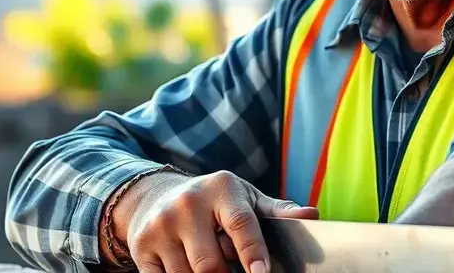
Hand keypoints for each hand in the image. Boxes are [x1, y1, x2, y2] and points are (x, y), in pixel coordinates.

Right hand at [123, 170, 317, 272]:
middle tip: (235, 272)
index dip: (252, 251)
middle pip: (210, 263)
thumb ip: (277, 211)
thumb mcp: (246, 197)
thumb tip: (312, 215)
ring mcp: (161, 226)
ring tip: (214, 264)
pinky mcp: (141, 247)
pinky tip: (189, 269)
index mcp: (222, 187)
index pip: (241, 223)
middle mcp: (188, 203)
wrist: (157, 195)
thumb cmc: (215, 200)